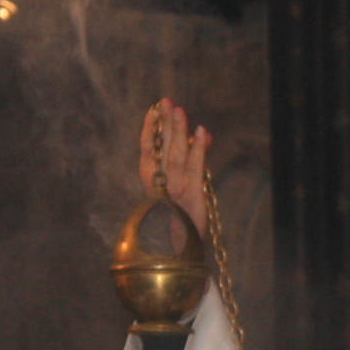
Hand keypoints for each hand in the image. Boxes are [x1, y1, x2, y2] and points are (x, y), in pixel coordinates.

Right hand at [138, 99, 211, 233]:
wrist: (181, 247)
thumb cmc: (180, 214)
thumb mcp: (185, 182)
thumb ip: (193, 157)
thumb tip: (201, 132)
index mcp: (150, 180)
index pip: (148, 149)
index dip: (149, 129)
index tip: (152, 109)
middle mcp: (160, 182)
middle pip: (162, 147)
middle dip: (165, 123)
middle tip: (167, 102)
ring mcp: (176, 188)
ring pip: (176, 153)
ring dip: (179, 130)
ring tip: (179, 111)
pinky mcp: (192, 194)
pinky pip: (195, 168)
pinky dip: (198, 149)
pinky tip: (201, 132)